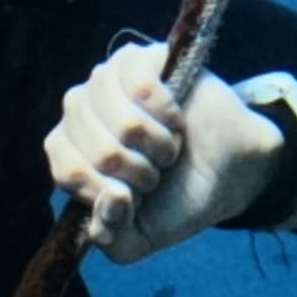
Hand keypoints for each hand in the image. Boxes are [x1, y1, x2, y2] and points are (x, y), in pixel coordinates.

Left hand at [47, 53, 278, 261]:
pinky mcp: (139, 58)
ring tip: (167, 146)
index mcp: (68, 151)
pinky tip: (175, 119)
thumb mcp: (137, 237)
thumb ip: (110, 235)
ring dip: (157, 145)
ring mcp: (106, 80)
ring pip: (123, 122)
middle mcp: (78, 110)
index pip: (68, 171)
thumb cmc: (174, 198)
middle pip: (98, 149)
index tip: (134, 196)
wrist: (228, 170)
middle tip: (156, 170)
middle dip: (139, 172)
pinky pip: (142, 88)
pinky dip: (168, 114)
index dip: (107, 190)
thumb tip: (111, 197)